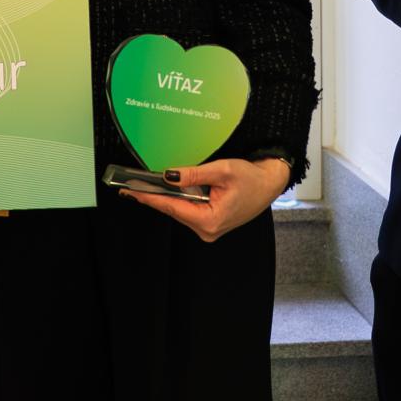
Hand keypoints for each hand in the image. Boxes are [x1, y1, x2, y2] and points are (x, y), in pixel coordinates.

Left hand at [119, 158, 292, 242]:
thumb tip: (168, 176)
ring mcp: (209, 229)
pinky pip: (189, 210)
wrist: (270, 183)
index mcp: (210, 220)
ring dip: (166, 198)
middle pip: (173, 211)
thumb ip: (194, 175)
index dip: (149, 198)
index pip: (172, 207)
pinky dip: (178, 200)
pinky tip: (169, 191)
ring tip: (146, 186)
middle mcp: (208, 229)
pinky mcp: (211, 223)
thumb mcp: (222, 171)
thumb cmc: (252, 178)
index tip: (131, 192)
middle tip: (132, 185)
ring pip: (180, 211)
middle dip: (154, 197)